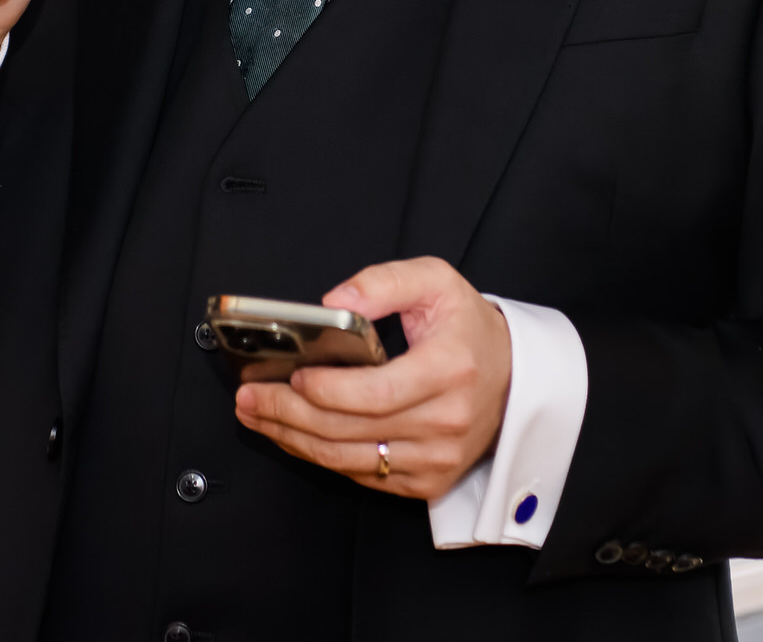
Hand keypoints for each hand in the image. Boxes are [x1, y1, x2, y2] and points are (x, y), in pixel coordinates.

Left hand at [233, 257, 510, 502]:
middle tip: (249, 397)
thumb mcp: (434, 282)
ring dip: (294, 439)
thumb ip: (383, 282)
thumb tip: (331, 302)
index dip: (327, 391)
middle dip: (289, 415)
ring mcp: (437, 458)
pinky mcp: (428, 481)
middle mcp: (446, 422)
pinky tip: (292, 435)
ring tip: (256, 415)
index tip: (292, 377)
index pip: (377, 393)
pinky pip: (362, 476)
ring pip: (349, 460)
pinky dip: (321, 457)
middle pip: (351, 430)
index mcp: (449, 370)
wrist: (512, 377)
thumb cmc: (467, 327)